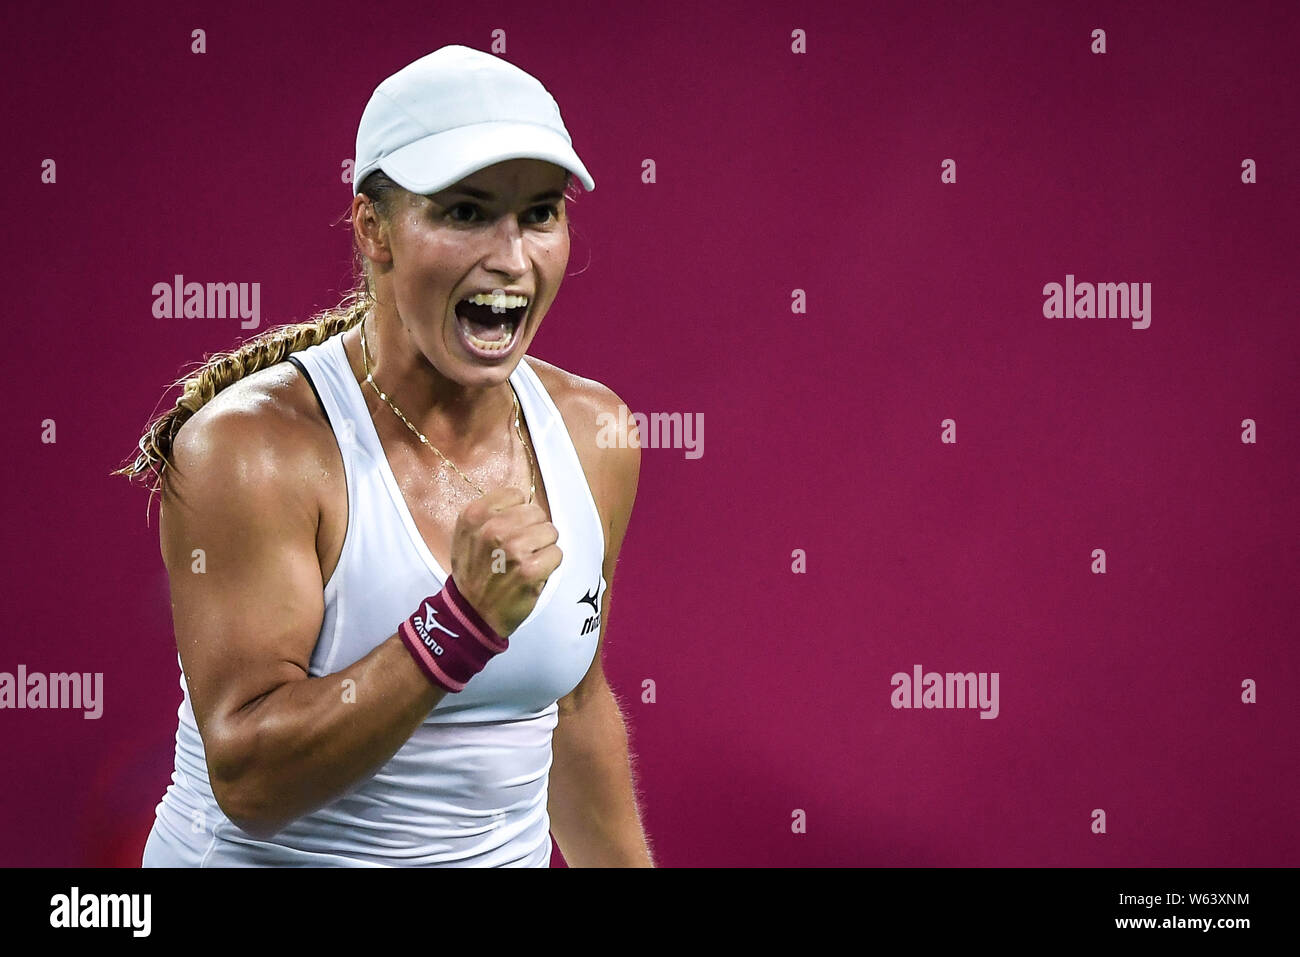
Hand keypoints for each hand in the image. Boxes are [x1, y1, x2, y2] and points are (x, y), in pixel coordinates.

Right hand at [448, 486, 561, 636]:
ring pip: (550, 531)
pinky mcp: (530, 570)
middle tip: (520, 551)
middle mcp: (492, 529)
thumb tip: (522, 500)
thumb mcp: (466, 535)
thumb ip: (488, 513)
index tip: (510, 531)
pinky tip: (534, 574)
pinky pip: (557, 553)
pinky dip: (550, 565)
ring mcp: (512, 549)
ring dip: (544, 547)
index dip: (518, 514)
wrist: (472, 613)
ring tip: (527, 562)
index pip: (516, 495)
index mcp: (474, 516)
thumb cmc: (474, 572)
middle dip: (533, 530)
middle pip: (537, 512)